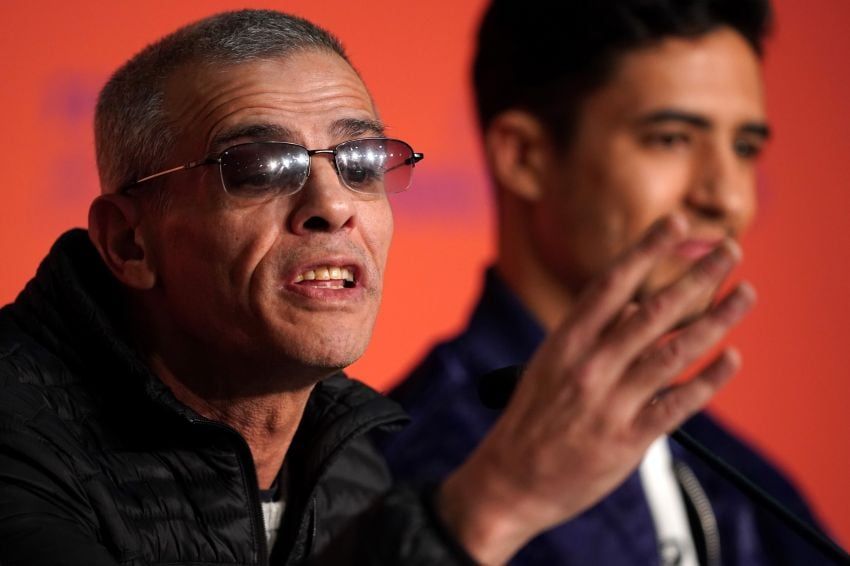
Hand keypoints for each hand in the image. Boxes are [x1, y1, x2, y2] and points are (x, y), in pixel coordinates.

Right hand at [438, 214, 755, 564]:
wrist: (510, 481)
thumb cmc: (531, 420)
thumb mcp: (550, 366)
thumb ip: (594, 336)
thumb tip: (641, 307)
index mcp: (566, 341)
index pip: (613, 283)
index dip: (648, 250)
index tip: (678, 223)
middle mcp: (590, 365)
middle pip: (654, 310)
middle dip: (698, 275)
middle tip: (730, 249)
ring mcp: (610, 401)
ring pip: (674, 351)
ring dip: (717, 319)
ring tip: (746, 295)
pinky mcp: (628, 439)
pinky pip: (678, 403)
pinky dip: (708, 379)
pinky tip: (731, 359)